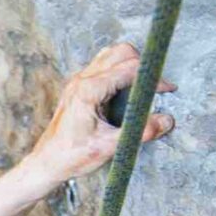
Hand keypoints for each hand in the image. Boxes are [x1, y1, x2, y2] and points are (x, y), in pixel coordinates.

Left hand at [26, 41, 173, 191]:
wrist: (46, 163)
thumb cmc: (72, 157)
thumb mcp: (109, 147)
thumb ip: (140, 132)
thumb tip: (167, 121)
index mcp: (88, 91)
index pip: (129, 69)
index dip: (153, 78)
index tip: (168, 90)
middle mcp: (82, 80)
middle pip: (121, 52)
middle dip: (143, 65)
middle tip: (157, 87)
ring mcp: (79, 81)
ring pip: (111, 56)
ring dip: (131, 66)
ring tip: (144, 89)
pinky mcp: (79, 87)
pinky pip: (103, 67)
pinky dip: (119, 72)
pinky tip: (127, 94)